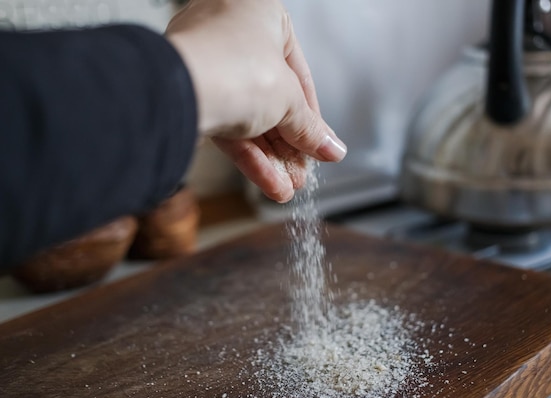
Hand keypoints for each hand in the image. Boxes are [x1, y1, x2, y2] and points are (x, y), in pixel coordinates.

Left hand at [166, 0, 346, 202]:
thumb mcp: (289, 101)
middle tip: (303, 168)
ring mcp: (207, 64)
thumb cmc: (231, 68)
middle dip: (289, 144)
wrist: (176, 90)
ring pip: (247, 117)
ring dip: (271, 157)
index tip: (321, 144)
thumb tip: (329, 147)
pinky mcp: (191, 96)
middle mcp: (231, 33)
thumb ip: (310, 127)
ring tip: (288, 184)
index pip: (298, 73)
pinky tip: (270, 182)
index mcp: (261, 14)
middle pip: (271, 99)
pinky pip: (227, 127)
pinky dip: (249, 157)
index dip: (312, 116)